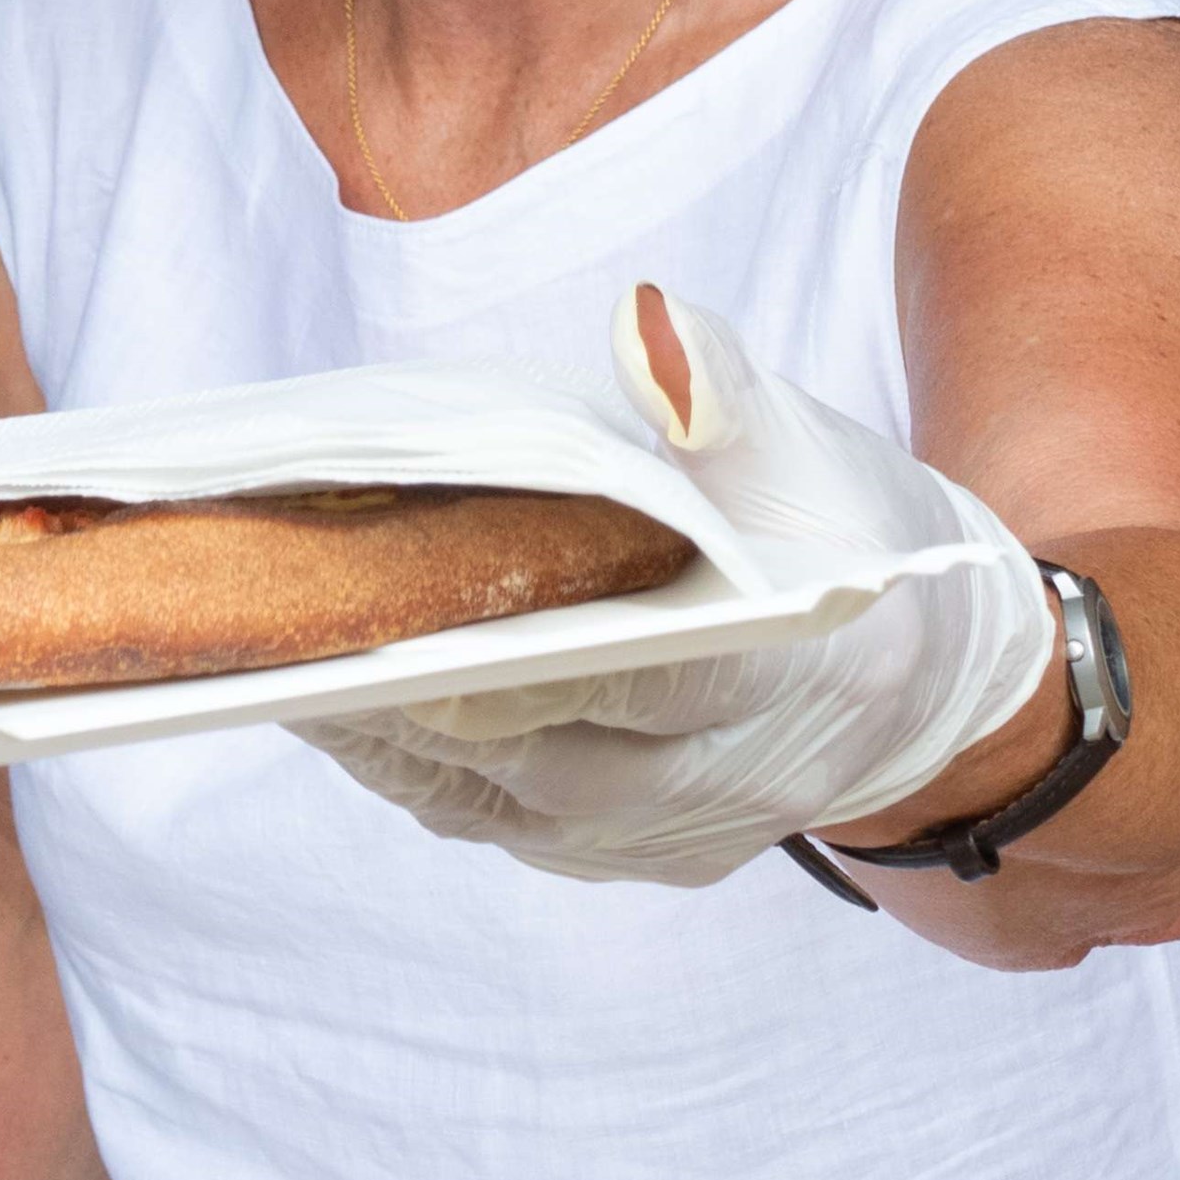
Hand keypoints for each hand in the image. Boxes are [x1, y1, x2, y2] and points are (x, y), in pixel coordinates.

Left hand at [292, 287, 1061, 885]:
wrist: (913, 675)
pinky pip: (478, 814)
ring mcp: (651, 839)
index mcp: (782, 675)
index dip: (511, 663)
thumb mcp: (808, 451)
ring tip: (265, 650)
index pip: (635, 678)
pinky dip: (398, 757)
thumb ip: (723, 393)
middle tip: (281, 625)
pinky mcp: (603, 854)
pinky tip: (320, 691)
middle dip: (400, 692)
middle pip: (530, 749)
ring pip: (483, 795)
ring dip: (374, 731)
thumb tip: (644, 325)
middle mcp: (713, 786)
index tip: (393, 637)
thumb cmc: (843, 535)